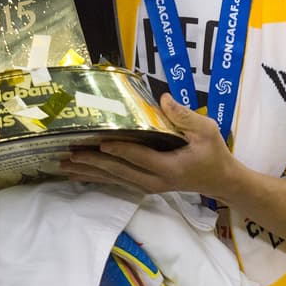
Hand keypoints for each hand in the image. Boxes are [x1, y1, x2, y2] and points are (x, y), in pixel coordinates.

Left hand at [61, 95, 239, 199]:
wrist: (221, 180)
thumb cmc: (214, 153)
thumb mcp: (207, 131)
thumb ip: (185, 116)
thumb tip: (163, 99)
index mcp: (170, 167)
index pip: (139, 157)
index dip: (118, 149)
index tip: (98, 142)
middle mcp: (155, 181)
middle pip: (119, 171)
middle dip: (93, 162)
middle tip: (69, 154)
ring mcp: (149, 186)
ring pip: (114, 179)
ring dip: (89, 172)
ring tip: (64, 166)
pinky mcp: (145, 185)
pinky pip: (118, 182)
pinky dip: (97, 177)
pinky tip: (80, 174)